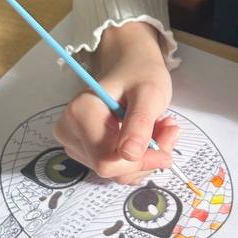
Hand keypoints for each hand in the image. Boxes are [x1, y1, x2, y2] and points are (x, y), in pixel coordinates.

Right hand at [53, 22, 175, 183]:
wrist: (130, 66)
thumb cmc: (139, 74)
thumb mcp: (149, 94)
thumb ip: (140, 124)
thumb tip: (130, 155)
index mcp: (81, 113)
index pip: (106, 160)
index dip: (140, 162)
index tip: (166, 150)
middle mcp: (69, 130)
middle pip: (110, 168)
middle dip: (145, 158)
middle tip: (168, 131)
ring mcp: (74, 141)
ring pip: (114, 171)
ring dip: (144, 157)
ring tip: (159, 128)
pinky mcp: (83, 149)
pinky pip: (114, 167)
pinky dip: (136, 157)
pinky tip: (147, 136)